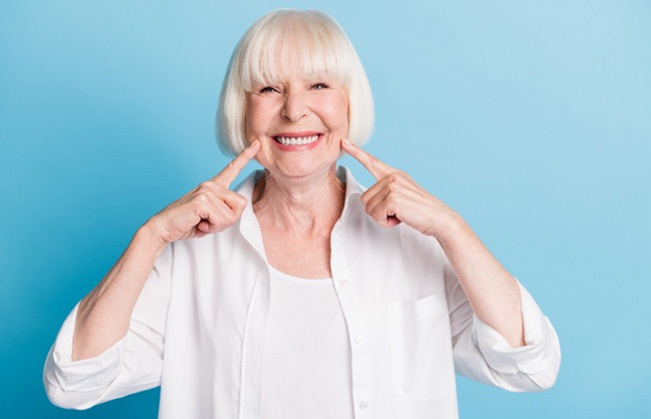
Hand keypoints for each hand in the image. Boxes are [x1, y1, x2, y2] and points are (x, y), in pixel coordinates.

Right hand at [148, 141, 259, 245]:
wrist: (163, 228)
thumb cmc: (187, 223)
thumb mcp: (211, 216)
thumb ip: (225, 210)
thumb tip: (237, 209)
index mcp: (213, 186)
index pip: (232, 168)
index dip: (246, 156)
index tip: (257, 143)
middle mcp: (211, 185)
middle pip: (241, 204)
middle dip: (228, 220)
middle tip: (209, 223)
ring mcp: (207, 190)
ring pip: (232, 214)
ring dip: (218, 225)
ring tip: (201, 223)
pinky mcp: (202, 200)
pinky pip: (221, 219)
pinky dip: (211, 227)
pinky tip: (198, 224)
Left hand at [341, 139, 460, 238]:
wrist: (440, 218)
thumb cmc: (421, 211)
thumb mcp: (403, 195)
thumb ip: (387, 191)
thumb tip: (368, 200)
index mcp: (394, 174)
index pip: (372, 161)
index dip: (356, 152)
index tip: (344, 142)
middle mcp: (392, 177)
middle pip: (364, 198)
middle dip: (378, 211)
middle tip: (397, 211)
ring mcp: (392, 186)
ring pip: (369, 208)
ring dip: (382, 217)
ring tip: (400, 214)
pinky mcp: (392, 198)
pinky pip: (376, 215)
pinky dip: (386, 222)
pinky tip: (400, 218)